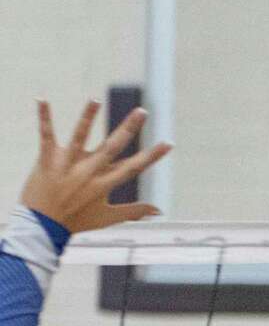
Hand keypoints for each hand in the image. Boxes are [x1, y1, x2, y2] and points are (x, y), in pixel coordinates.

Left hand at [19, 101, 170, 233]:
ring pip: (79, 136)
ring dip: (88, 117)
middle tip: (142, 111)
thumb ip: (134, 211)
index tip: (168, 144)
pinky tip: (43, 100)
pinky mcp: (47, 160)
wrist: (43, 225)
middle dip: (128, 128)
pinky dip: (44, 118)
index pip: (133, 168)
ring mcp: (67, 164)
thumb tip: (158, 210)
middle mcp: (89, 172)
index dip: (152, 156)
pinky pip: (46, 135)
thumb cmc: (76, 221)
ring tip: (96, 100)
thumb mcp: (108, 218)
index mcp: (104, 185)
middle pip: (112, 147)